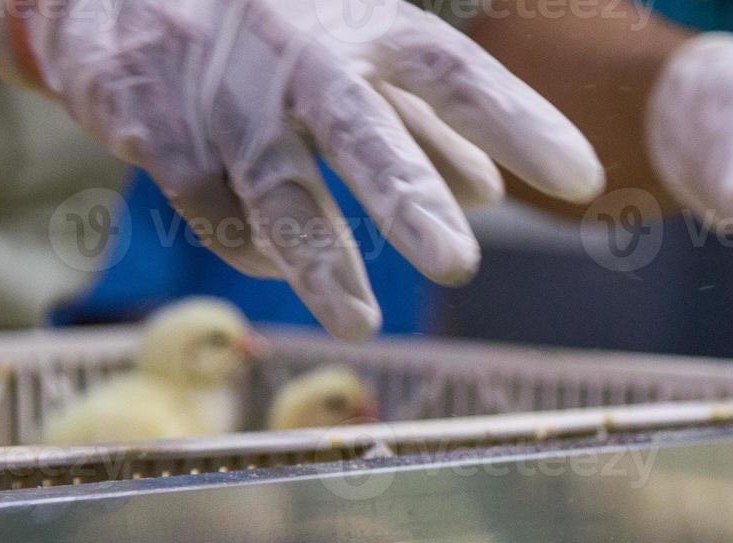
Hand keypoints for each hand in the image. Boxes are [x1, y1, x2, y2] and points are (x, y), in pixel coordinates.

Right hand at [0, 0, 603, 339]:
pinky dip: (253, 246)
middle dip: (405, 197)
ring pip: (273, 184)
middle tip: (456, 264)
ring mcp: (220, 89)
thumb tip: (492, 192)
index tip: (581, 180)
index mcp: (363, 23)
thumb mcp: (356, 50)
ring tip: (362, 323)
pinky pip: (211, 204)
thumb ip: (425, 119)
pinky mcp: (151, 125)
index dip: (518, 122)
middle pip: (358, 126)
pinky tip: (279, 266)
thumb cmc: (270, 24)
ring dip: (319, 258)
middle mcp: (294, 50)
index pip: (453, 72)